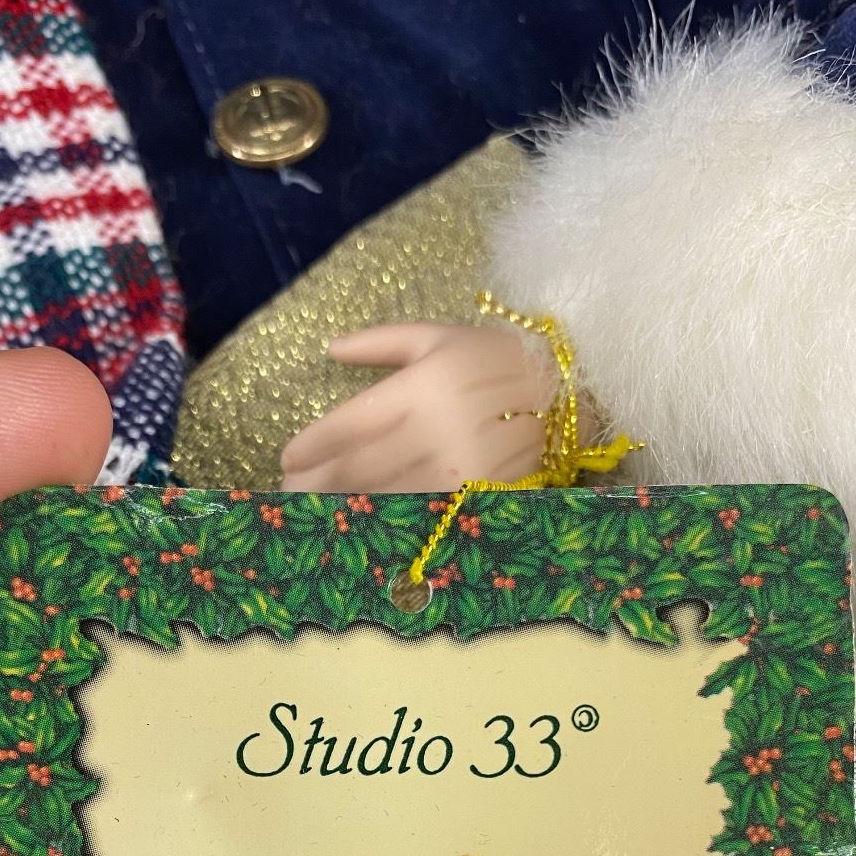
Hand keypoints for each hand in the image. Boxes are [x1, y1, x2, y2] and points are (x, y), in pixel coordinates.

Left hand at [279, 323, 550, 492]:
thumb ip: (381, 342)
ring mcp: (458, 469)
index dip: (314, 445)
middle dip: (318, 482)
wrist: (567, 393)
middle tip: (288, 492)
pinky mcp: (476, 497)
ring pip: (384, 494)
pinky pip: (419, 512)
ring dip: (344, 505)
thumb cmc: (495, 358)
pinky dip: (385, 518)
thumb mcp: (438, 336)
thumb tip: (330, 349)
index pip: (352, 423)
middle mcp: (436, 430)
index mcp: (422, 386)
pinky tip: (362, 520)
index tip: (288, 459)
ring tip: (313, 510)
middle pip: (360, 465)